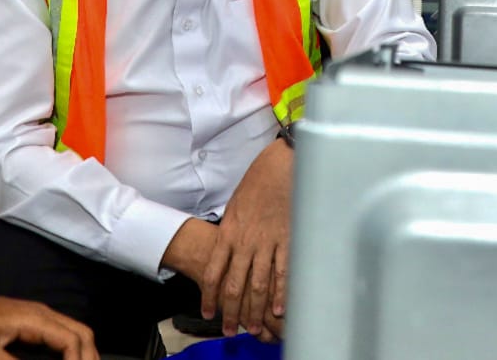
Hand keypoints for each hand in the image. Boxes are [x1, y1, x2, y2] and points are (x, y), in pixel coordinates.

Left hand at [0, 244, 97, 359]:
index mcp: (35, 319)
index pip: (72, 340)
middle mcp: (42, 315)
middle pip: (82, 333)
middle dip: (89, 357)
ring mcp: (38, 317)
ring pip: (75, 332)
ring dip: (83, 353)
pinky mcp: (31, 323)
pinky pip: (62, 335)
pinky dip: (71, 350)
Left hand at [201, 139, 293, 341]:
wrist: (279, 167)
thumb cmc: (257, 184)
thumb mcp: (234, 208)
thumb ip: (231, 234)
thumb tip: (226, 253)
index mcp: (228, 233)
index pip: (214, 273)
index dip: (209, 296)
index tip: (208, 312)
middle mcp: (245, 242)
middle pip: (234, 286)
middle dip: (232, 312)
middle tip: (231, 329)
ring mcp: (267, 243)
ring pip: (258, 284)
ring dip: (254, 309)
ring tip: (253, 327)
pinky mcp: (287, 240)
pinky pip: (282, 272)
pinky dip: (280, 293)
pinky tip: (278, 309)